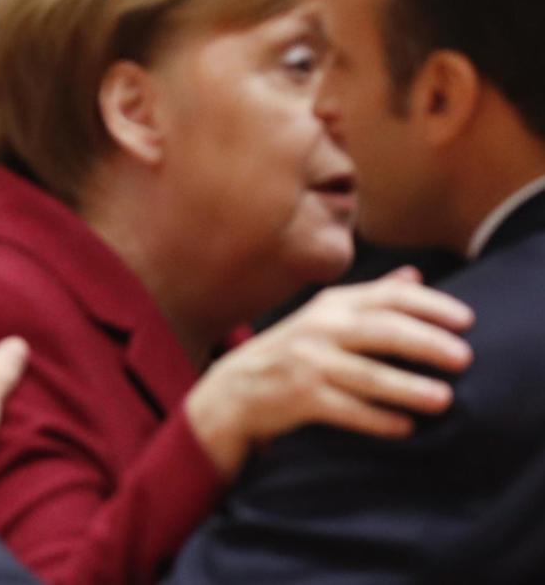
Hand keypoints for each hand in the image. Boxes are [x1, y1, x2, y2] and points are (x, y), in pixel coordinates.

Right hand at [186, 267, 474, 479]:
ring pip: (366, 375)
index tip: (466, 320)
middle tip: (464, 358)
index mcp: (332, 304)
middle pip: (380, 331)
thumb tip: (414, 276)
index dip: (429, 305)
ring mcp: (308, 363)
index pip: (387, 297)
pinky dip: (376, 419)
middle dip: (425, 343)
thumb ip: (371, 297)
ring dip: (407, 388)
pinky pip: (345, 410)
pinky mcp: (299, 397)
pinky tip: (404, 427)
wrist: (237, 387)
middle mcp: (320, 328)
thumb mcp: (327, 316)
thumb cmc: (295, 350)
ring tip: (444, 400)